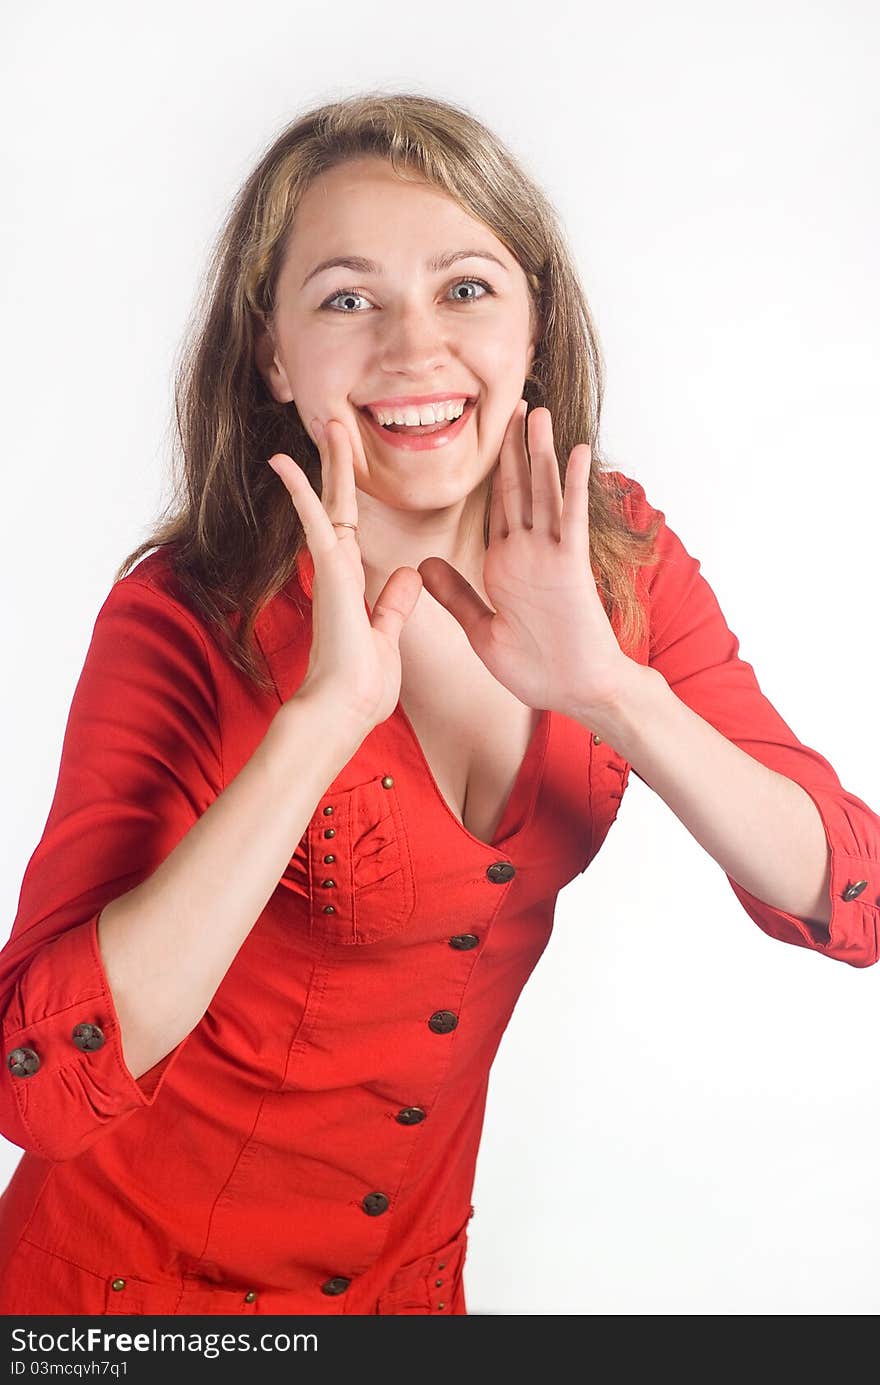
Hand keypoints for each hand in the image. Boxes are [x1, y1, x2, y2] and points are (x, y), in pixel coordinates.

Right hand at [267, 419, 422, 731]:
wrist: (344, 710)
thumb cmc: (363, 686)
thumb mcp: (388, 636)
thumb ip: (394, 605)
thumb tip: (409, 574)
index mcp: (353, 585)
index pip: (352, 529)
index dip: (352, 497)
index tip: (352, 469)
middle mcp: (339, 572)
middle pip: (340, 506)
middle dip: (340, 467)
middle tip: (338, 426)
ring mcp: (332, 571)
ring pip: (329, 505)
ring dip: (328, 465)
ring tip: (329, 424)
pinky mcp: (329, 575)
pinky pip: (316, 525)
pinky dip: (302, 493)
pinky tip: (286, 464)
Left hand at [417, 402, 636, 723]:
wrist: (574, 693)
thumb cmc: (535, 669)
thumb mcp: (481, 629)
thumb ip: (457, 594)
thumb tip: (425, 564)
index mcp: (504, 564)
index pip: (497, 506)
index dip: (493, 470)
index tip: (486, 434)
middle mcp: (528, 552)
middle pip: (519, 488)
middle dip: (515, 447)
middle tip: (514, 403)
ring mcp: (551, 556)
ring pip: (544, 492)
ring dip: (541, 452)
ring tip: (537, 411)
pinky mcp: (570, 566)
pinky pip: (571, 518)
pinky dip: (573, 485)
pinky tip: (576, 451)